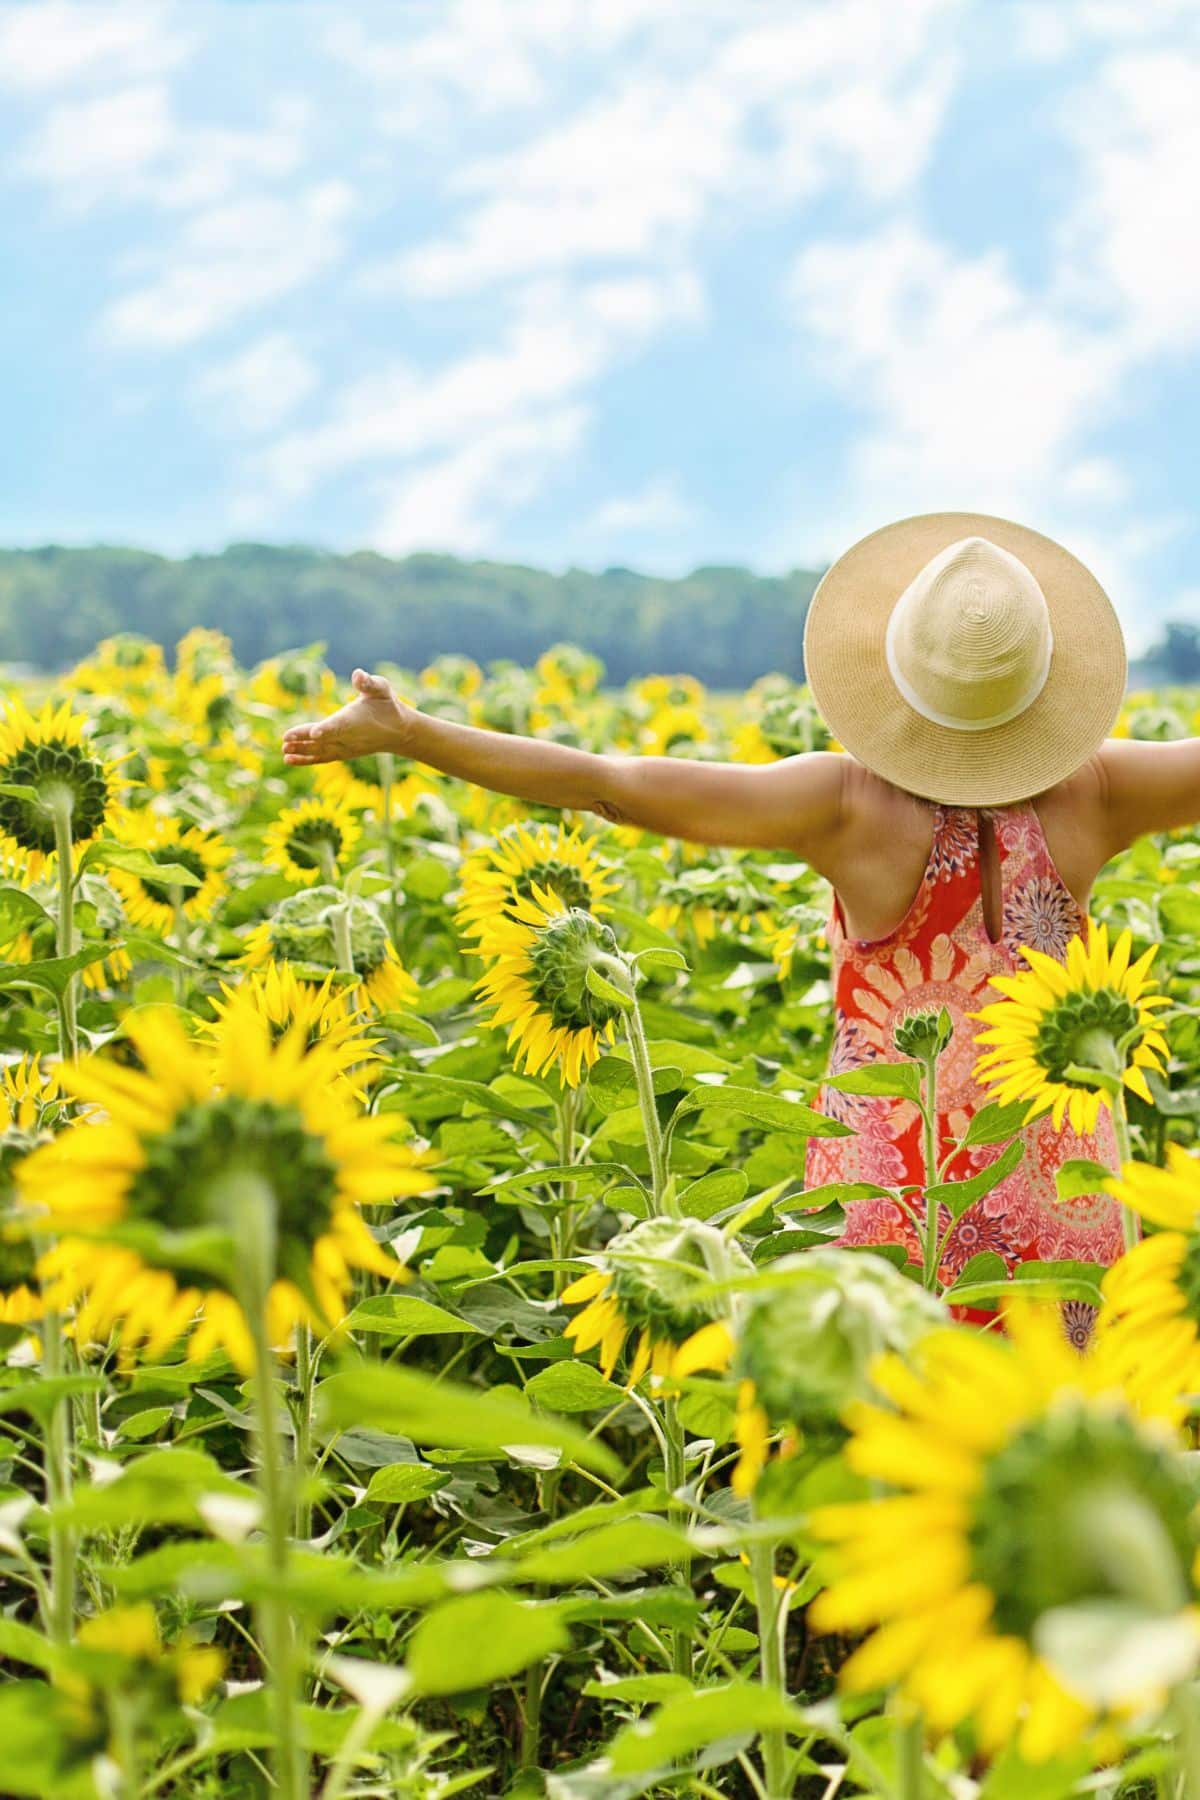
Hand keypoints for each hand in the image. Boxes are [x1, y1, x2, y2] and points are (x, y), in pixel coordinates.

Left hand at [281, 669, 411, 765]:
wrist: (399, 732)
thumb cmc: (388, 706)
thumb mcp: (382, 689)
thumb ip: (369, 682)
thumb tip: (359, 674)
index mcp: (355, 719)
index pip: (339, 725)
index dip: (327, 729)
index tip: (315, 732)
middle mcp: (349, 737)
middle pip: (323, 739)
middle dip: (304, 740)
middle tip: (285, 739)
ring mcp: (345, 748)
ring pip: (320, 751)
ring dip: (301, 750)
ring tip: (283, 750)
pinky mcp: (342, 754)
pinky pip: (321, 758)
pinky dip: (306, 759)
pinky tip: (289, 759)